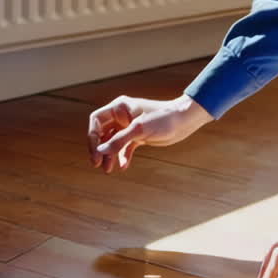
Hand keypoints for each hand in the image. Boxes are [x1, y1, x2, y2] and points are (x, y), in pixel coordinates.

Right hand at [87, 94, 212, 172]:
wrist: (184, 121)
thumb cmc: (163, 118)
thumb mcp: (139, 130)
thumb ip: (119, 140)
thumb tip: (100, 152)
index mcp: (119, 108)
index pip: (96, 121)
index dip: (93, 136)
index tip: (95, 152)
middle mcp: (122, 116)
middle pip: (102, 133)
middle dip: (99, 149)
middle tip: (97, 164)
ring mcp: (130, 127)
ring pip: (113, 142)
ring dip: (110, 155)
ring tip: (108, 170)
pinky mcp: (139, 137)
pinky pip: (125, 148)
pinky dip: (123, 157)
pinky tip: (124, 166)